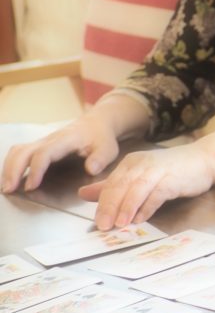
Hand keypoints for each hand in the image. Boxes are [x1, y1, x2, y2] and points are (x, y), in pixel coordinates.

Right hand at [2, 115, 118, 193]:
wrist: (97, 123)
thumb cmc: (101, 138)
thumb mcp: (108, 149)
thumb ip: (100, 159)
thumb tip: (91, 169)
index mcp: (66, 140)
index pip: (45, 153)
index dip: (36, 170)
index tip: (31, 186)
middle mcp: (50, 139)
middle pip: (24, 151)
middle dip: (14, 170)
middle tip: (9, 189)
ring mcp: (42, 142)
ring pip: (18, 151)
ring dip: (9, 168)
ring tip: (7, 187)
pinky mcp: (39, 146)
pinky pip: (19, 152)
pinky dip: (11, 165)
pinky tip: (11, 179)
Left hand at [79, 142, 214, 230]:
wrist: (204, 159)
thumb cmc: (172, 170)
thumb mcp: (139, 176)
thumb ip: (113, 185)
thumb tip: (83, 194)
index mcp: (131, 163)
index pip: (111, 184)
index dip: (102, 203)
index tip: (97, 222)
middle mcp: (142, 164)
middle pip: (121, 186)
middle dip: (110, 207)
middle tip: (103, 226)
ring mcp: (158, 170)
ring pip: (137, 189)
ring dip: (127, 207)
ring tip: (120, 224)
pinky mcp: (174, 178)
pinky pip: (157, 193)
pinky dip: (148, 206)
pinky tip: (142, 218)